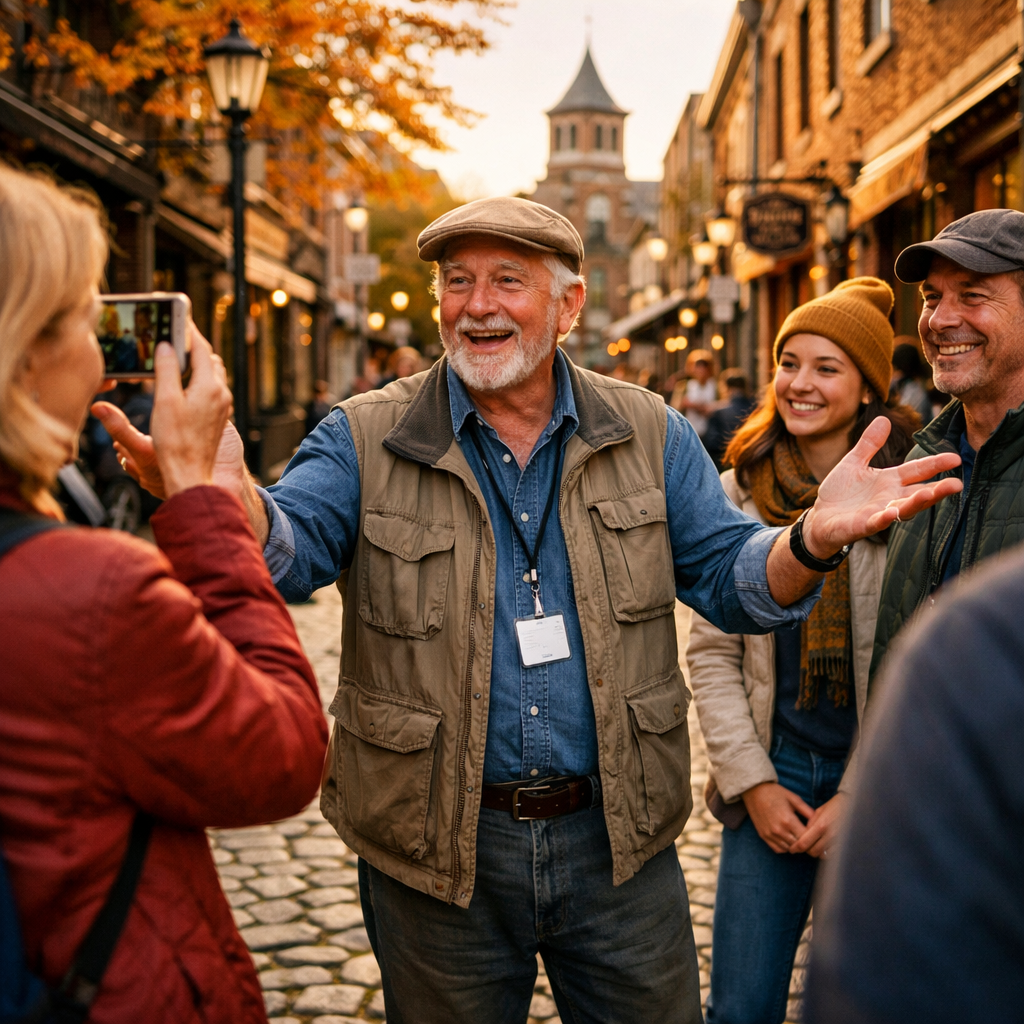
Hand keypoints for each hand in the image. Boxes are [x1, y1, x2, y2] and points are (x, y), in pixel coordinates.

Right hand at [92, 325, 231, 497]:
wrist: (190, 472)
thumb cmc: (175, 440)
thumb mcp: (165, 400)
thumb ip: (166, 370)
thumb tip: (167, 346)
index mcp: (209, 386)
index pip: (200, 348)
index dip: (188, 330)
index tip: (177, 316)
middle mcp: (221, 393)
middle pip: (208, 359)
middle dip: (193, 345)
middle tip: (174, 334)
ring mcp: (221, 406)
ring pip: (211, 374)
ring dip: (196, 363)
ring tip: (176, 357)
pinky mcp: (217, 417)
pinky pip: (210, 389)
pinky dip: (197, 379)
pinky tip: (182, 384)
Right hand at [742, 782, 812, 853]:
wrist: (753, 791)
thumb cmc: (775, 792)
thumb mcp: (793, 798)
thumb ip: (807, 810)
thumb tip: (819, 820)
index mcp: (788, 820)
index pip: (806, 837)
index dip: (813, 837)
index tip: (815, 833)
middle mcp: (779, 830)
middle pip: (798, 846)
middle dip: (805, 843)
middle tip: (808, 837)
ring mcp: (770, 834)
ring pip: (789, 849)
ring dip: (795, 845)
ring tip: (798, 837)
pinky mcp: (763, 836)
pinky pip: (778, 849)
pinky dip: (785, 847)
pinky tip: (788, 839)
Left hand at [789, 792, 846, 857]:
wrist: (853, 805)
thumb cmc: (834, 806)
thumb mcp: (819, 811)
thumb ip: (811, 823)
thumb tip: (804, 833)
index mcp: (821, 826)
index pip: (804, 843)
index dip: (796, 848)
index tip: (792, 849)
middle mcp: (829, 836)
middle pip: (813, 851)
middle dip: (806, 851)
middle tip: (802, 848)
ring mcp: (838, 842)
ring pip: (822, 855)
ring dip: (816, 852)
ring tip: (813, 847)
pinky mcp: (845, 844)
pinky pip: (832, 855)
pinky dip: (826, 853)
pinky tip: (823, 848)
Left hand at [804, 417, 962, 557]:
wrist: (821, 517)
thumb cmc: (840, 492)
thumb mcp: (854, 462)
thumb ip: (869, 443)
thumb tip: (884, 418)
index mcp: (890, 480)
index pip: (917, 470)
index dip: (935, 464)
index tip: (955, 458)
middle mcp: (890, 497)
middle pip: (919, 492)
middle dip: (937, 489)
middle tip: (958, 485)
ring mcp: (879, 512)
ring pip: (904, 508)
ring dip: (918, 502)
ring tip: (932, 494)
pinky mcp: (864, 525)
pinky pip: (877, 522)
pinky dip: (884, 518)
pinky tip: (892, 512)